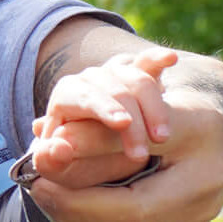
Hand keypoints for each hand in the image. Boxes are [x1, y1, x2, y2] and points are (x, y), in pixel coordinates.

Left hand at [28, 43, 222, 221]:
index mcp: (203, 176)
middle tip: (39, 190)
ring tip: (50, 198)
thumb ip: (99, 132)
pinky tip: (70, 210)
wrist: (214, 122)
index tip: (40, 181)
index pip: (133, 207)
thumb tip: (52, 148)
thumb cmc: (171, 107)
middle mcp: (203, 209)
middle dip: (74, 214)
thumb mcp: (141, 107)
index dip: (79, 201)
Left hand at [31, 48, 176, 173]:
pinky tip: (170, 58)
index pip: (81, 96)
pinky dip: (158, 59)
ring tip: (162, 139)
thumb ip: (52, 159)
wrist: (87, 145)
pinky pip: (148, 62)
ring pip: (138, 80)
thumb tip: (58, 148)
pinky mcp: (139, 74)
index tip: (122, 123)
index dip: (102, 107)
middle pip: (114, 90)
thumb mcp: (59, 163)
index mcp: (66, 97)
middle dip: (133, 120)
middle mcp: (89, 80)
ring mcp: (115, 74)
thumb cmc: (72, 156)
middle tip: (144, 151)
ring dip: (155, 108)